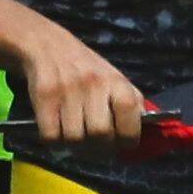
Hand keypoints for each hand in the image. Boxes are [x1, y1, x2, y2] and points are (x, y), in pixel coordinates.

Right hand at [11, 24, 149, 144]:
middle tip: (96, 148)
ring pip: (75, 139)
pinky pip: (51, 136)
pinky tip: (58, 133)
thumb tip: (148, 128)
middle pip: (101, 134)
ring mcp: (68, 90)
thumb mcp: (114, 78)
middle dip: (100, 149)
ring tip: (76, 140)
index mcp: (116, 81)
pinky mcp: (44, 96)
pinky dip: (55, 142)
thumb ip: (132, 101)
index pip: (130, 117)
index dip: (129, 139)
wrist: (47, 45)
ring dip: (76, 147)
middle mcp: (94, 84)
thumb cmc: (85, 67)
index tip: (123, 145)